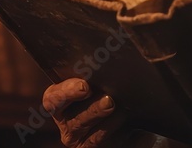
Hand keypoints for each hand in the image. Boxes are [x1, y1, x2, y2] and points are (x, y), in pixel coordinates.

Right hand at [43, 78, 159, 147]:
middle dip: (93, 110)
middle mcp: (71, 126)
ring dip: (110, 124)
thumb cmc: (111, 91)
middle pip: (76, 120)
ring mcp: (86, 142)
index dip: (66, 93)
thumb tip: (110, 53)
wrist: (132, 120)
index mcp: (62, 105)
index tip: (85, 86)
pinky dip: (128, 137)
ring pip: (94, 138)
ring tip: (124, 112)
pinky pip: (116, 146)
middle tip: (109, 101)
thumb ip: (99, 73)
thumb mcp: (101, 80)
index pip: (53, 99)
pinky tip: (138, 130)